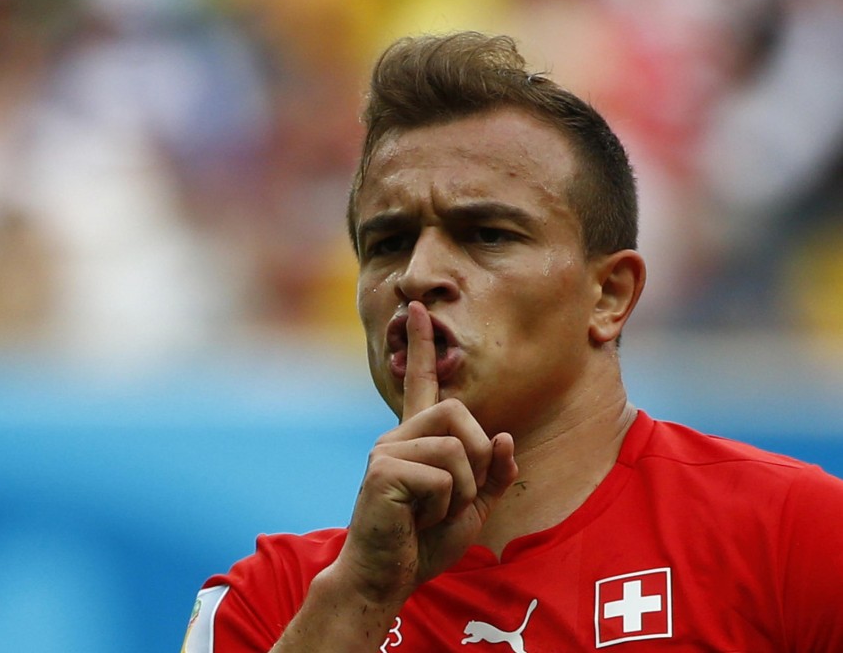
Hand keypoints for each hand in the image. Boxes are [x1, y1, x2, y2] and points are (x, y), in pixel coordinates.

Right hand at [334, 301, 517, 605]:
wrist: (388, 577)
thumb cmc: (424, 542)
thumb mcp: (472, 507)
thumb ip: (492, 472)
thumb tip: (502, 436)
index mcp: (417, 439)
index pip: (420, 382)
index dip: (421, 345)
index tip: (416, 308)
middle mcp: (397, 435)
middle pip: (459, 411)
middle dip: (476, 457)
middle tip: (456, 496)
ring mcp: (387, 449)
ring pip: (457, 448)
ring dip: (462, 491)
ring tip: (432, 513)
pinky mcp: (383, 470)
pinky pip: (444, 476)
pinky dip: (445, 506)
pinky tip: (417, 519)